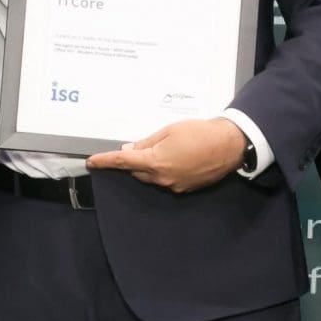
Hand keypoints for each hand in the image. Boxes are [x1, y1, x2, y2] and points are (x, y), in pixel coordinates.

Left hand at [87, 117, 247, 193]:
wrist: (228, 145)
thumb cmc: (199, 133)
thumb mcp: (168, 131)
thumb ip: (146, 142)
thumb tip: (129, 149)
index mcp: (154, 161)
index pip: (122, 162)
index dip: (105, 161)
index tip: (92, 162)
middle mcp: (161, 178)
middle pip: (137, 171)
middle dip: (135, 160)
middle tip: (141, 146)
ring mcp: (174, 186)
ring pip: (151, 177)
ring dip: (151, 166)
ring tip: (168, 149)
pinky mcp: (185, 189)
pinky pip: (167, 181)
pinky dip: (165, 171)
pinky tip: (179, 159)